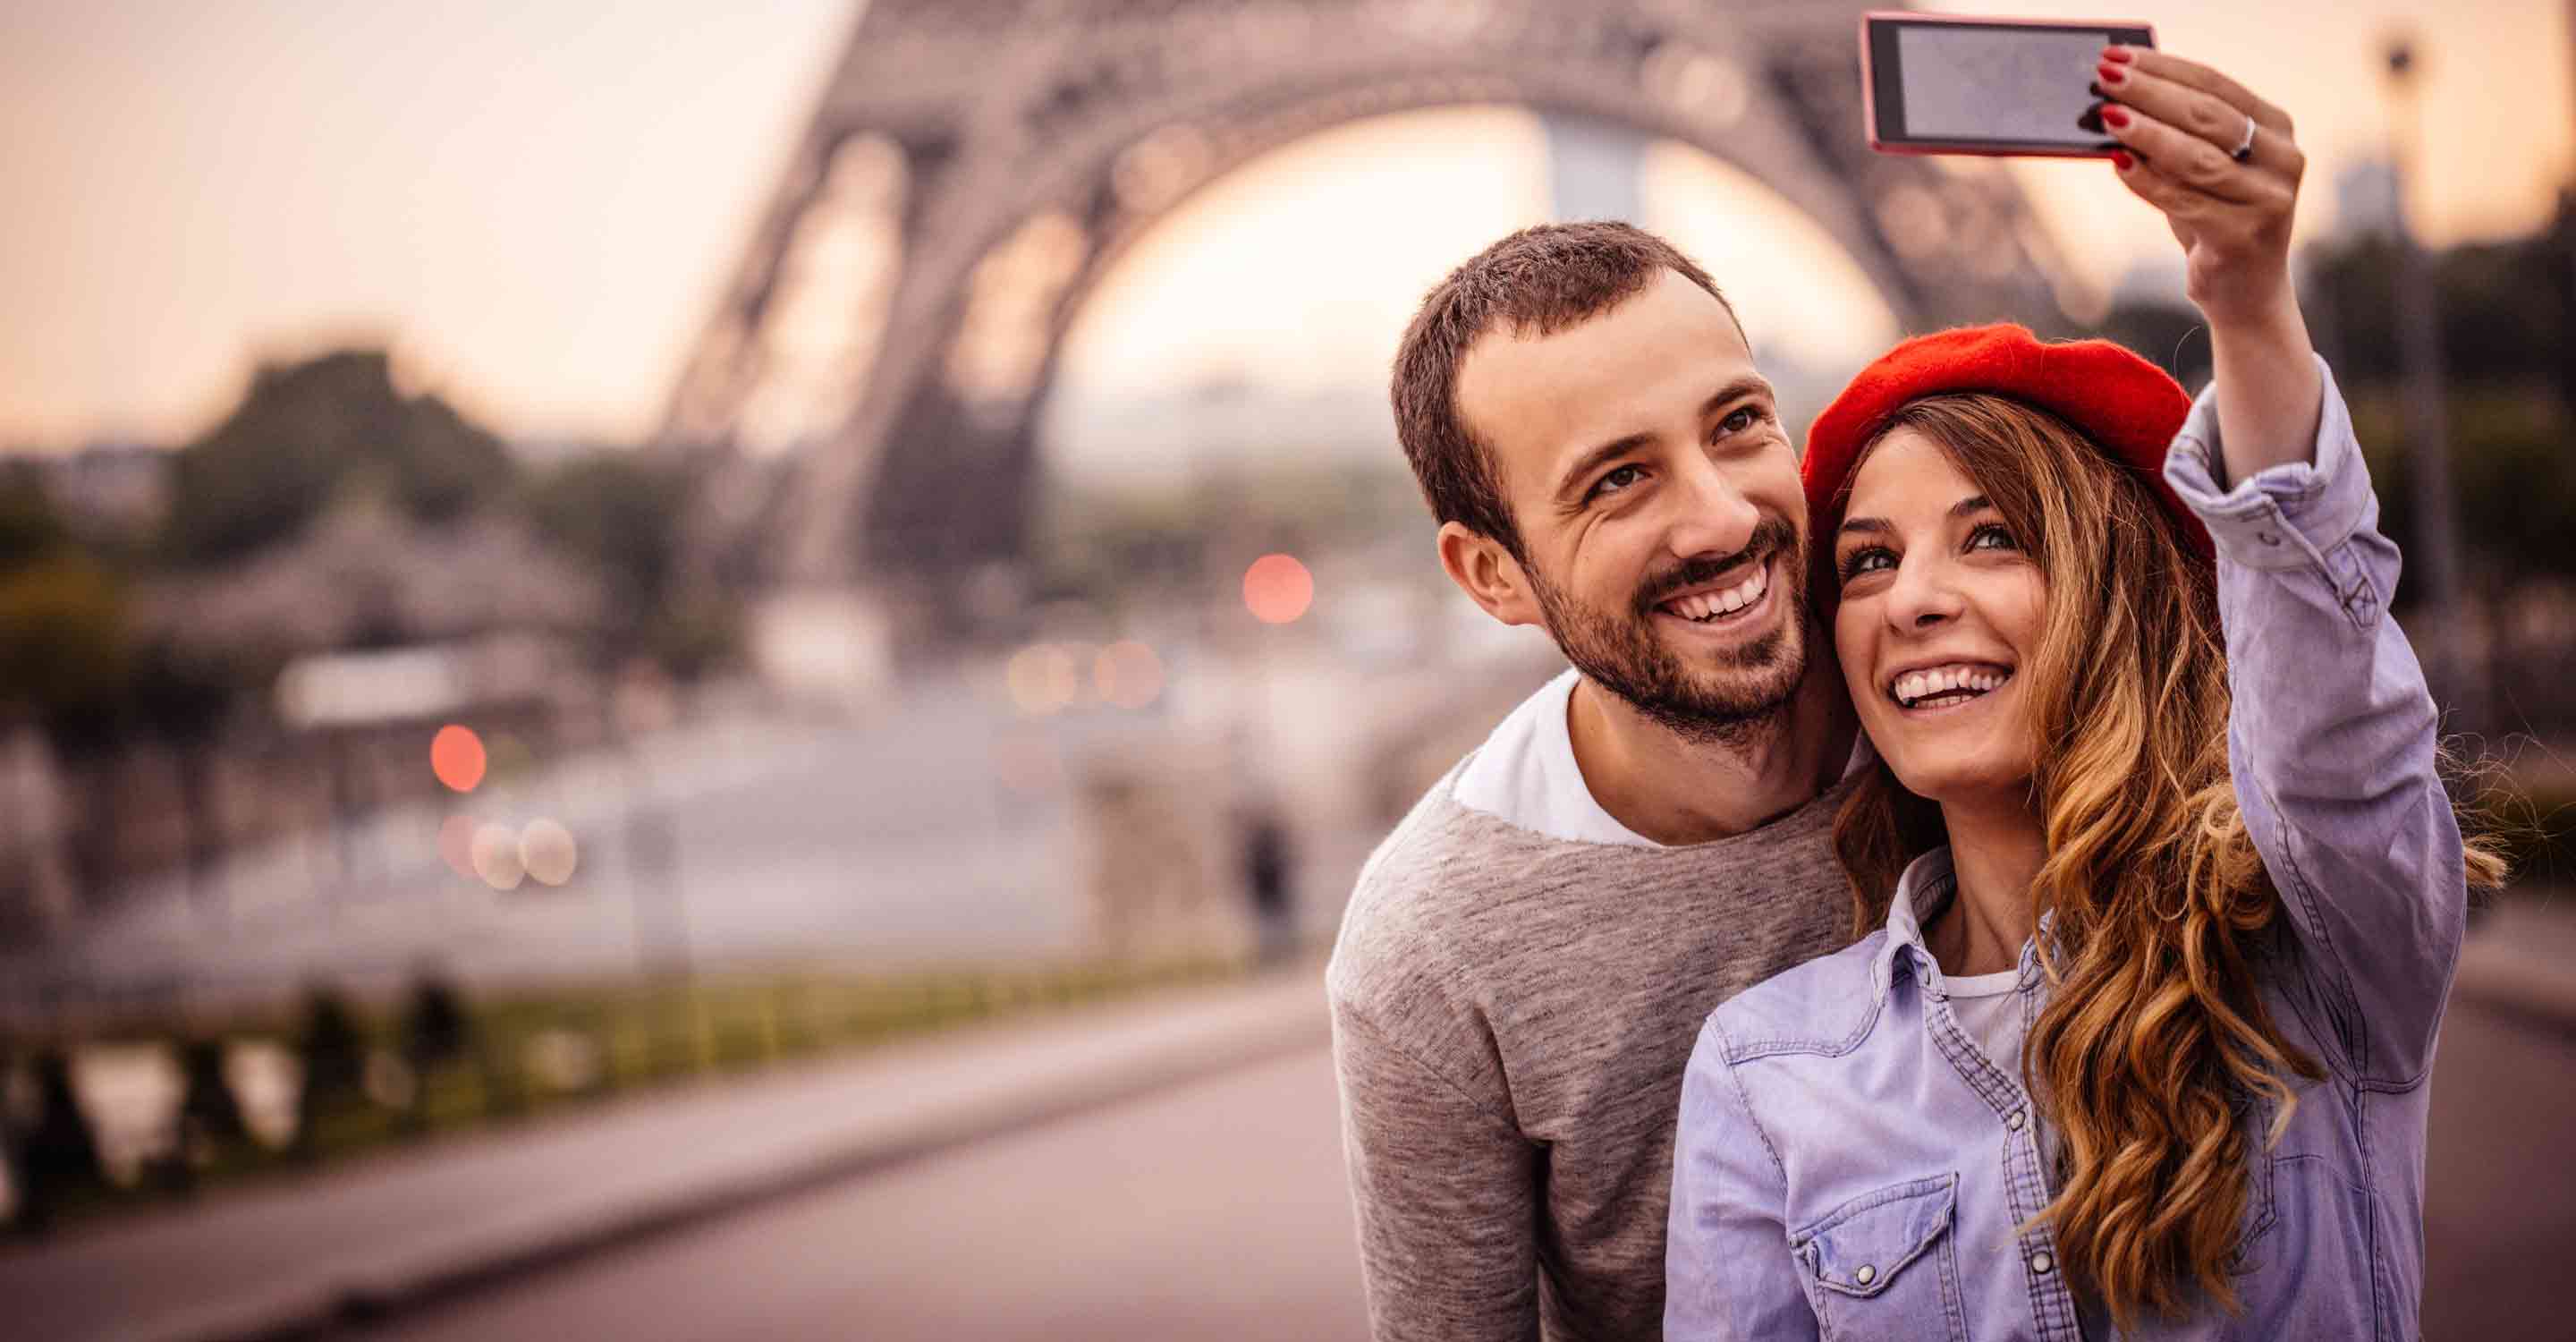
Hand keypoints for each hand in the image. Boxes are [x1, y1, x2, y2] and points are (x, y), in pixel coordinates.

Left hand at [2095, 46, 2305, 327]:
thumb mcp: (2202, 170)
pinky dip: (2147, 181)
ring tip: (2107, 116)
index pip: (2216, 86)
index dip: (2166, 68)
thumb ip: (2177, 136)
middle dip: (2151, 93)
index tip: (2120, 55)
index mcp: (2277, 129)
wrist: (2244, 292)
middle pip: (2207, 117)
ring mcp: (2269, 200)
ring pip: (2197, 158)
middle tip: (2105, 77)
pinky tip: (2118, 163)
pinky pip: (2185, 201)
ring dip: (2146, 133)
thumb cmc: (2215, 219)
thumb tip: (2118, 99)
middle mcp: (2283, 159)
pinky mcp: (2244, 236)